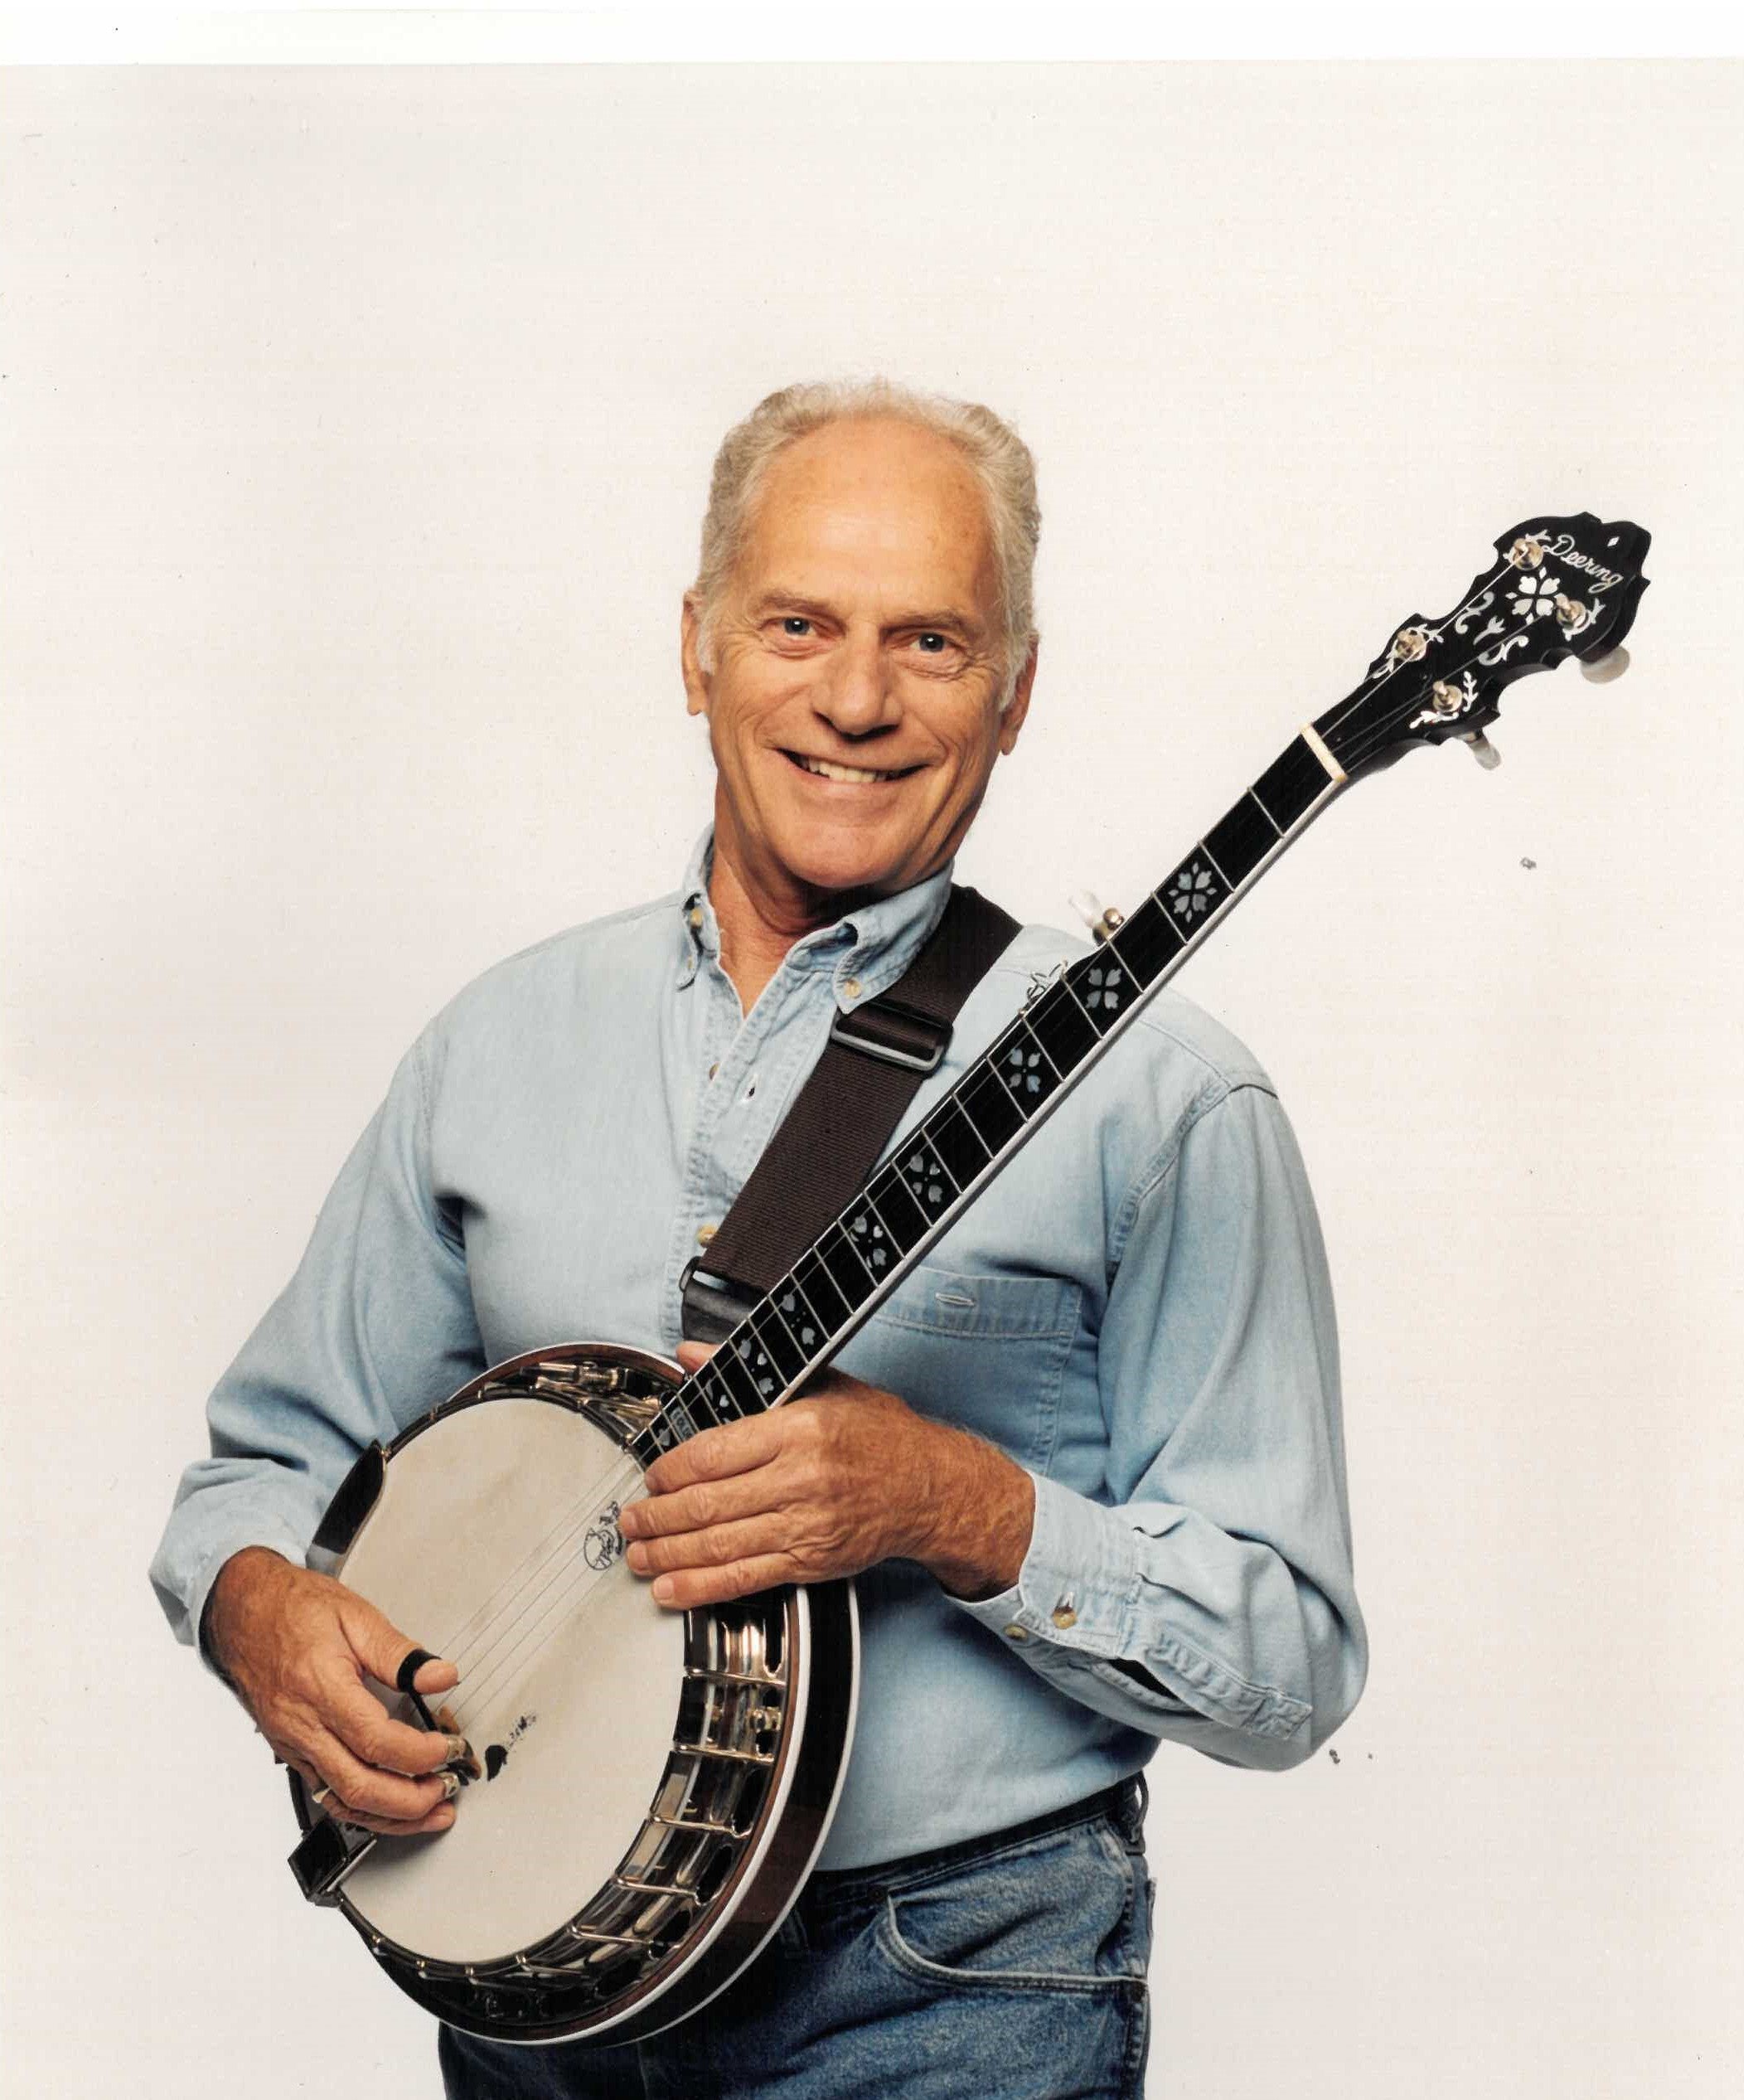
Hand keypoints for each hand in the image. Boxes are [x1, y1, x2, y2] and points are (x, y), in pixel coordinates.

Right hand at [206, 1547, 470, 1836]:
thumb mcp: (356, 1616)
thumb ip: (400, 1654)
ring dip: (389, 1816)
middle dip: (410, 1801)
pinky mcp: (290, 1751)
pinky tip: (390, 1806)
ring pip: (340, 1802)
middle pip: (358, 1786)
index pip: (375, 1740)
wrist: (242, 1613)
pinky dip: (362, 1807)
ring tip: (429, 1811)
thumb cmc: (293, 1609)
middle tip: (446, 1789)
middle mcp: (302, 1725)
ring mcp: (293, 1744)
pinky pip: (326, 1794)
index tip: (449, 1748)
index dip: (419, 1753)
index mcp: (321, 1688)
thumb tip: (441, 1676)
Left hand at [615, 1344, 1034, 1608]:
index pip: (715, 1452)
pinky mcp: (810, 1562)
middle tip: (629, 1518)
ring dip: (668, 1552)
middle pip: (709, 1503)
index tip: (651, 1474)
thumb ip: (746, 1373)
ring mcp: (806, 1525)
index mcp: (799, 1428)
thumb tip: (689, 1355)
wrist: (932, 1488)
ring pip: (719, 1544)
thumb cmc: (879, 1434)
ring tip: (636, 1553)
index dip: (671, 1468)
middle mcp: (801, 1479)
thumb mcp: (820, 1385)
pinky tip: (670, 1588)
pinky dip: (700, 1587)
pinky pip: (745, 1578)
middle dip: (658, 1515)